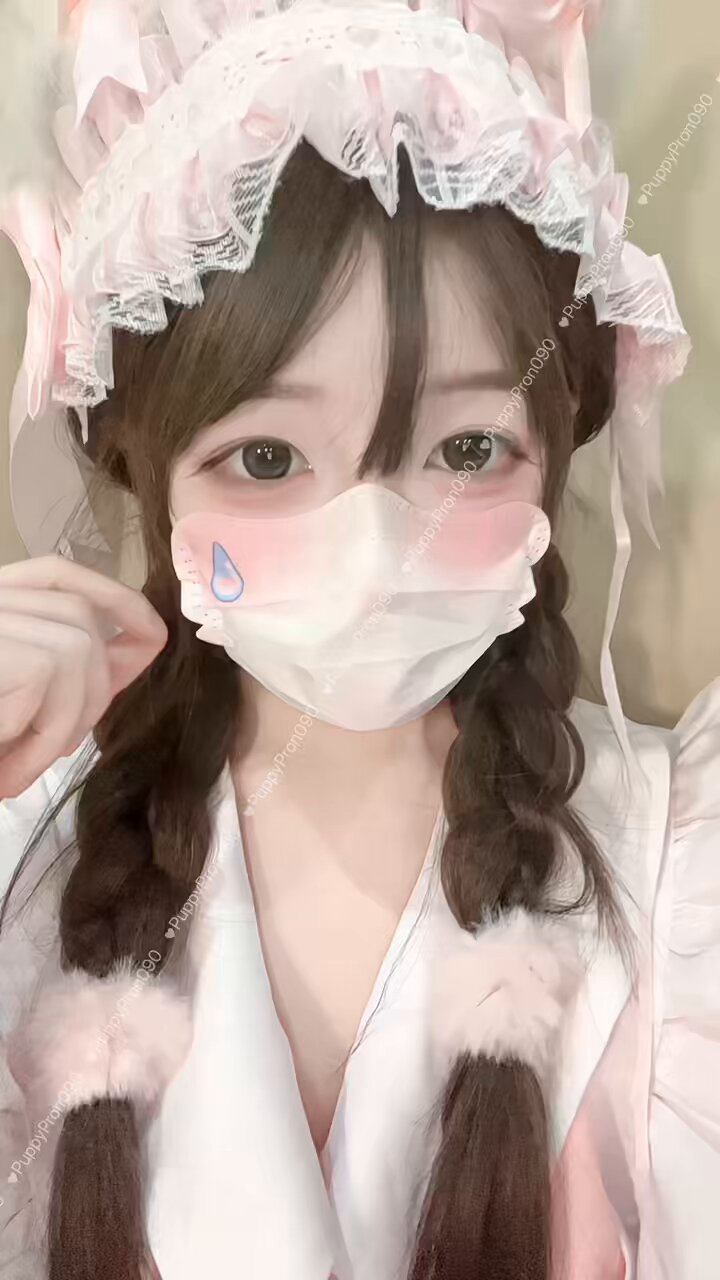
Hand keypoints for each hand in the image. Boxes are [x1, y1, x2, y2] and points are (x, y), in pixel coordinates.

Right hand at [0, 556, 166, 798]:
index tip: (150, 639)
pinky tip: (6, 773)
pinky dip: (38, 736)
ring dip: (63, 726)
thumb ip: (64, 675)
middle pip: (77, 616)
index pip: (57, 573)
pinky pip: (46, 678)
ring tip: (20, 770)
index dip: (114, 599)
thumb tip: (140, 644)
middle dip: (95, 691)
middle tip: (51, 750)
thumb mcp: (14, 712)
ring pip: (75, 651)